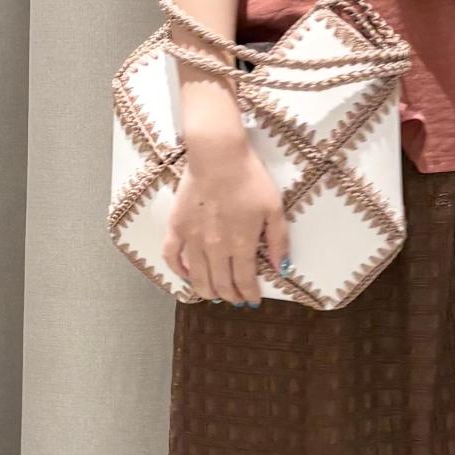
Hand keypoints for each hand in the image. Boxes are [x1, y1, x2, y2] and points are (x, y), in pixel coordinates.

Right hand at [164, 130, 288, 303]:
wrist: (218, 155)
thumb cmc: (250, 178)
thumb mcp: (274, 208)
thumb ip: (278, 241)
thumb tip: (282, 269)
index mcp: (241, 245)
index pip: (244, 280)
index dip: (249, 294)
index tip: (253, 299)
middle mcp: (215, 248)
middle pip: (221, 283)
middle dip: (230, 296)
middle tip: (235, 300)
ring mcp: (192, 239)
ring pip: (197, 277)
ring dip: (206, 291)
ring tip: (213, 295)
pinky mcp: (176, 226)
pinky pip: (172, 256)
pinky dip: (178, 270)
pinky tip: (186, 275)